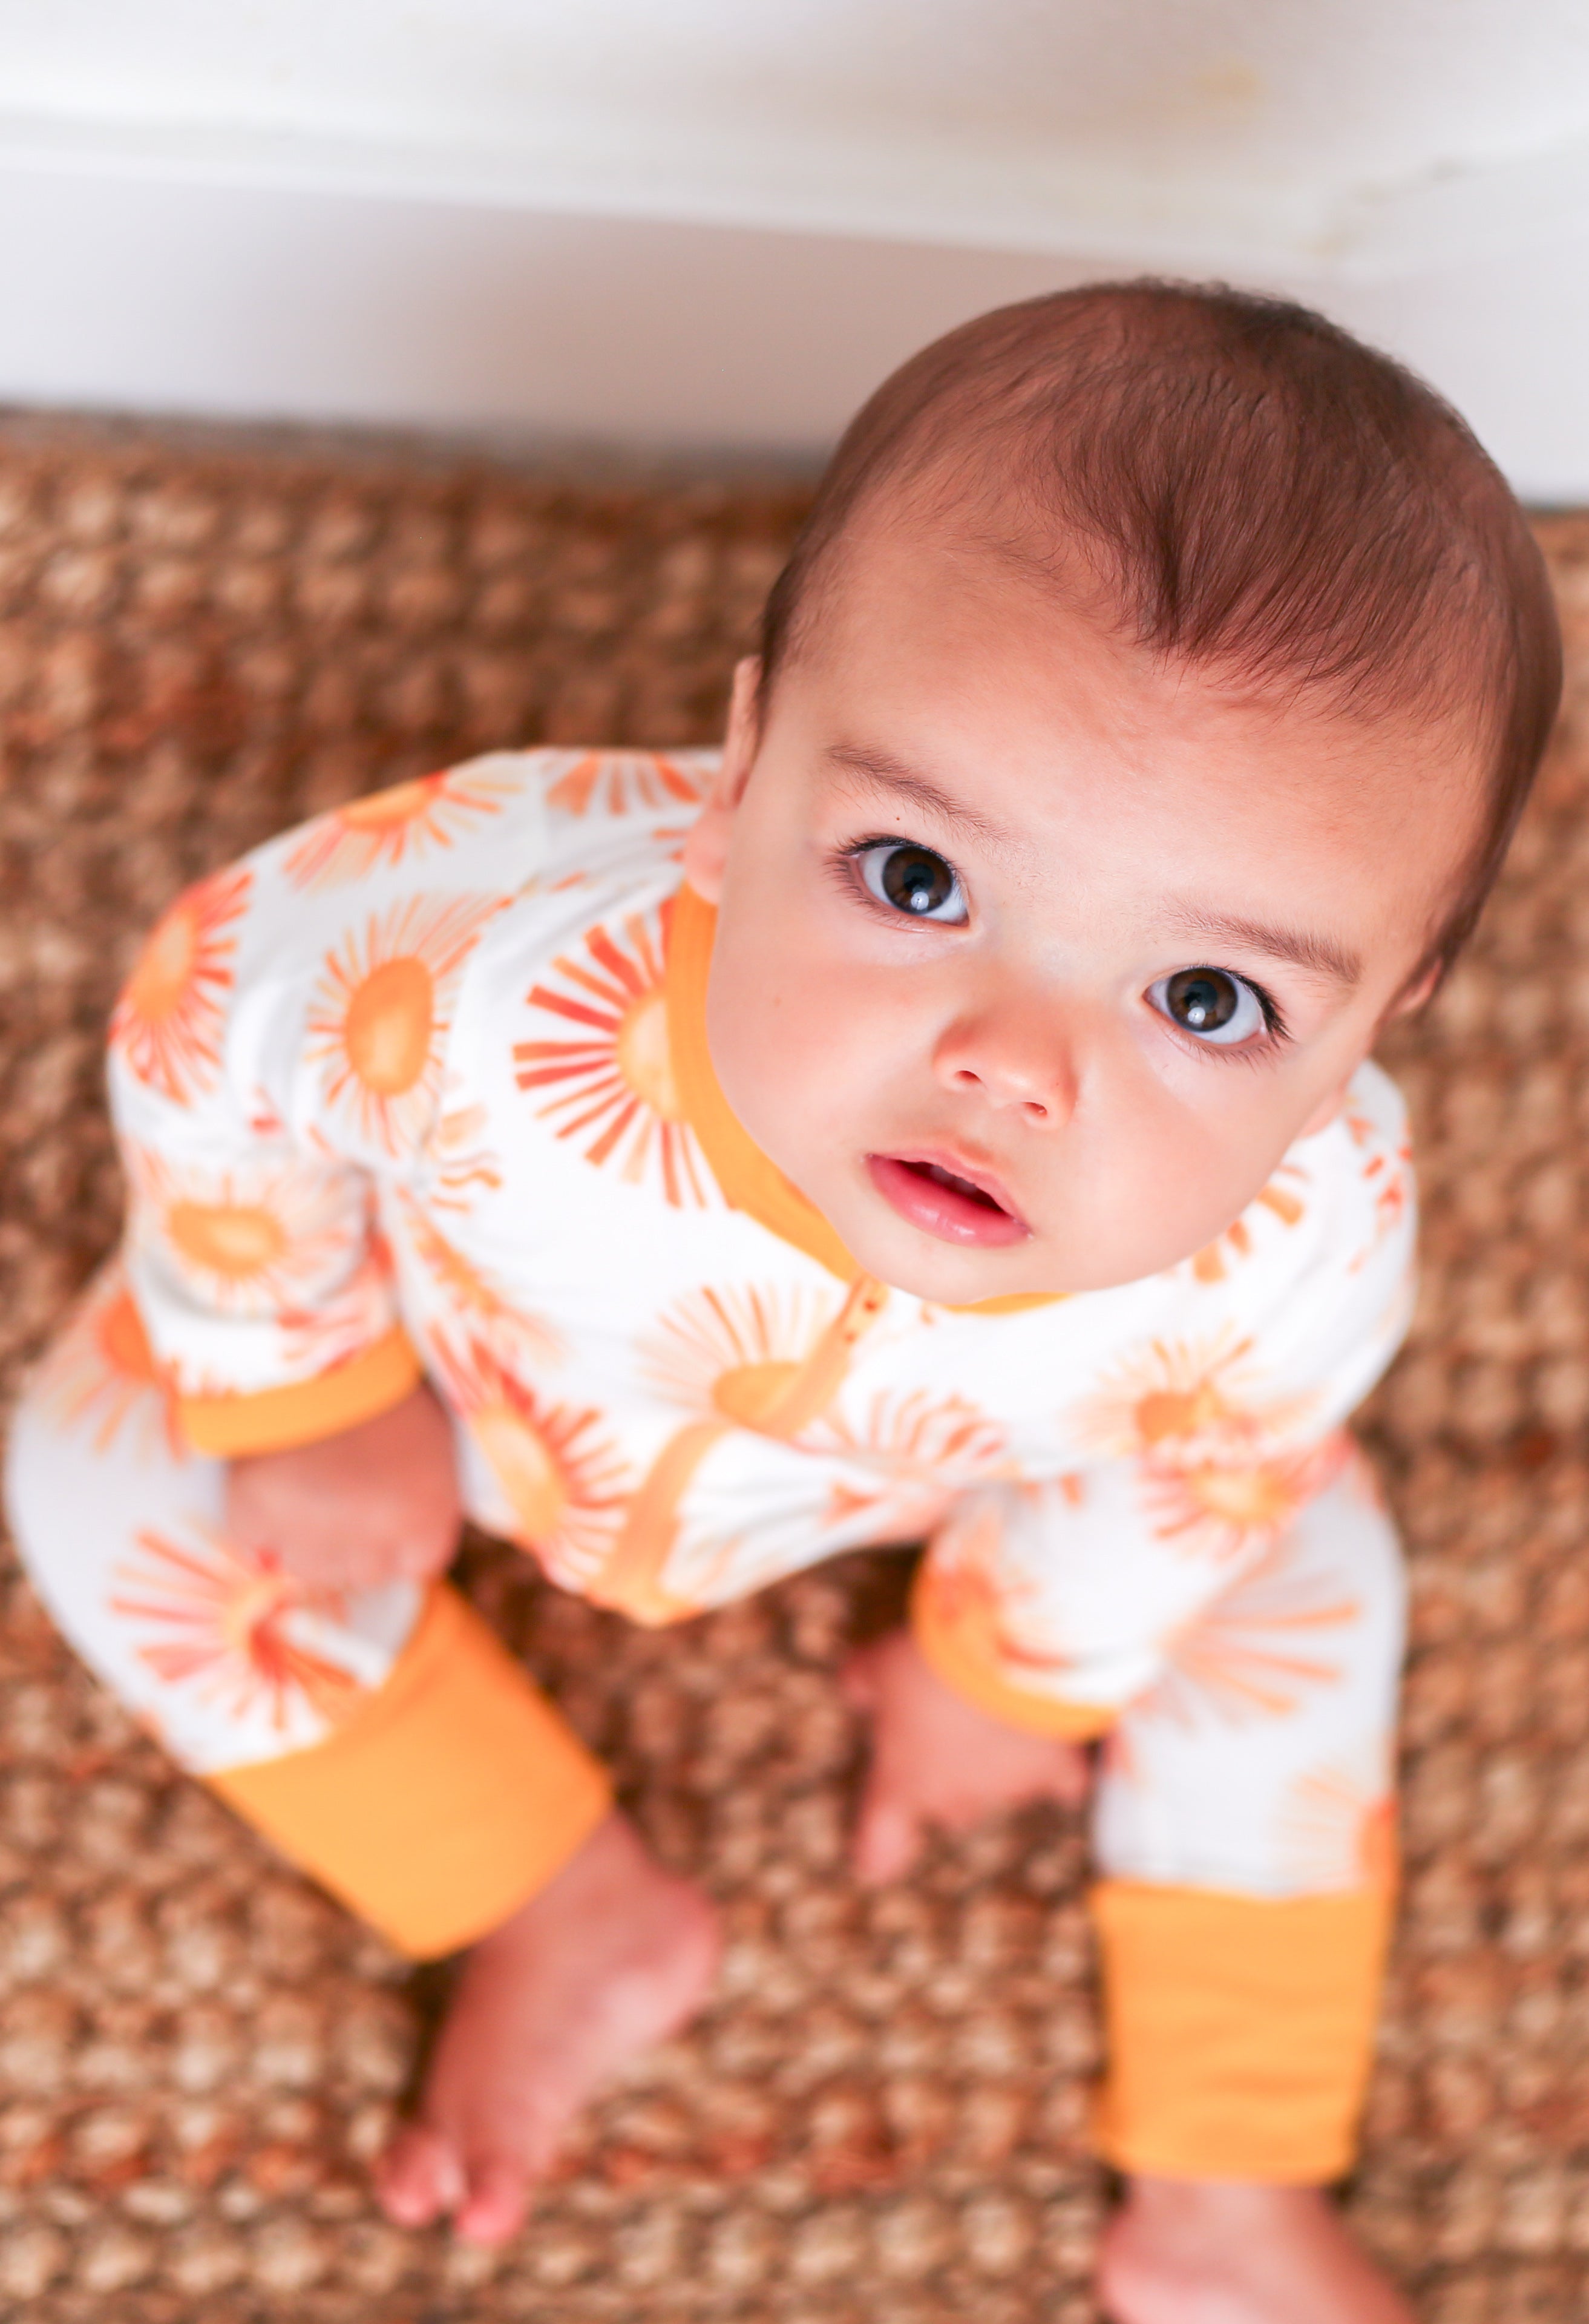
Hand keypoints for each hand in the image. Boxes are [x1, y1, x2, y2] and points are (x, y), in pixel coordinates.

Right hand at [225, 1381, 462, 1592]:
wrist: (322, 1342)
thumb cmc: (386, 1376)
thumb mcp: (430, 1435)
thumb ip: (419, 1490)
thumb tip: (394, 1530)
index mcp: (429, 1522)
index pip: (414, 1563)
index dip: (393, 1537)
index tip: (380, 1506)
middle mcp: (375, 1545)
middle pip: (358, 1571)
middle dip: (348, 1537)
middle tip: (336, 1483)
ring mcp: (310, 1537)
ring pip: (303, 1564)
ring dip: (300, 1531)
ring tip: (303, 1471)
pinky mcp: (254, 1516)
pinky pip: (250, 1535)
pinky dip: (254, 1511)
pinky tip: (268, 1467)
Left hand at [843, 1626, 1091, 1883]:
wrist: (1006, 1653)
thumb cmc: (928, 1663)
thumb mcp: (876, 1664)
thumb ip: (860, 1685)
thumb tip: (855, 1691)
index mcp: (903, 1784)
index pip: (880, 1842)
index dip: (877, 1856)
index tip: (874, 1869)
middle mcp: (955, 1799)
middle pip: (946, 1807)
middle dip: (945, 1777)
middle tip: (944, 1728)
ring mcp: (1008, 1790)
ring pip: (998, 1790)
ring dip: (995, 1762)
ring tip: (994, 1710)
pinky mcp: (1055, 1770)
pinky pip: (1060, 1781)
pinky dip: (1058, 1767)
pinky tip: (1054, 1742)